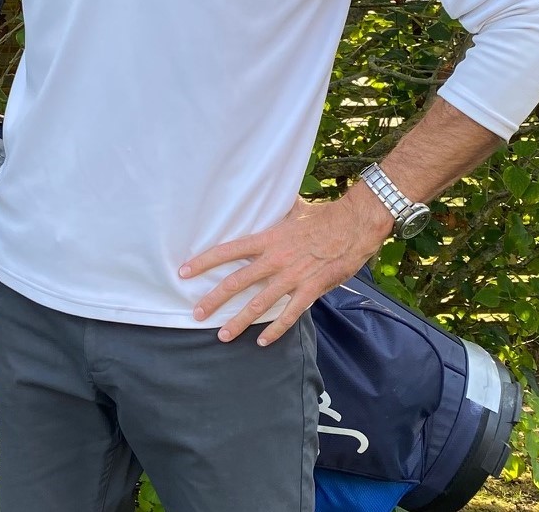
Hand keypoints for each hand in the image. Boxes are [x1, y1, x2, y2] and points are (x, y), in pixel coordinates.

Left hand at [180, 186, 390, 346]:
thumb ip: (277, 211)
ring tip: (222, 335)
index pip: (229, 250)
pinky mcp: (310, 290)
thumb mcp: (294, 210)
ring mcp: (292, 277)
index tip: (185, 271)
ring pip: (259, 304)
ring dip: (239, 321)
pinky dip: (275, 330)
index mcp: (268, 239)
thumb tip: (268, 196)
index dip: (204, 261)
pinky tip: (262, 342)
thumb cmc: (323, 217)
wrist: (353, 226)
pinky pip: (289, 315)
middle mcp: (275, 259)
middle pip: (237, 282)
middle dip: (214, 299)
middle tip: (196, 313)